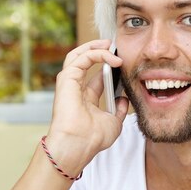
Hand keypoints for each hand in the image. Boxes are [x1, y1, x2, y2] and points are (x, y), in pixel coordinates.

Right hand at [45, 39, 128, 174]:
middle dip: (99, 50)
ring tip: (110, 44)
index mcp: (86, 99)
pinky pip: (81, 58)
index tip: (124, 61)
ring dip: (95, 47)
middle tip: (114, 46)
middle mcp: (76, 89)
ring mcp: (70, 83)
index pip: (97, 76)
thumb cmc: (92, 138)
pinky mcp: (66, 79)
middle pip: (84, 61)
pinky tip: (112, 57)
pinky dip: (97, 53)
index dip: (110, 66)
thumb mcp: (114, 122)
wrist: (79, 145)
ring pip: (79, 55)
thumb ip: (119, 110)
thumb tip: (123, 99)